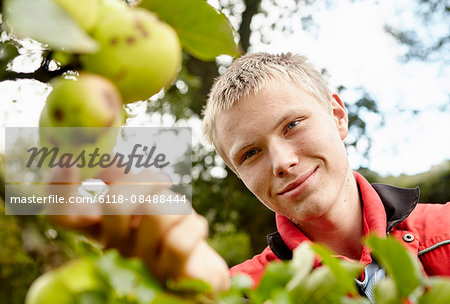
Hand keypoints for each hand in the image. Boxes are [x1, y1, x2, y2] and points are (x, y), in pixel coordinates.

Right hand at [46, 166, 229, 290]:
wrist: (196, 265)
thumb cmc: (167, 226)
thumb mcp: (144, 198)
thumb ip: (124, 180)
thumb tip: (111, 161)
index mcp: (101, 226)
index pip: (62, 214)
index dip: (57, 190)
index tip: (68, 165)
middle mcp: (114, 246)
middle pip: (114, 202)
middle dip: (146, 179)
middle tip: (163, 181)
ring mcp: (140, 264)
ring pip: (154, 212)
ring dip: (175, 202)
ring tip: (179, 211)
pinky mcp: (169, 276)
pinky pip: (179, 241)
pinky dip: (194, 224)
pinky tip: (195, 229)